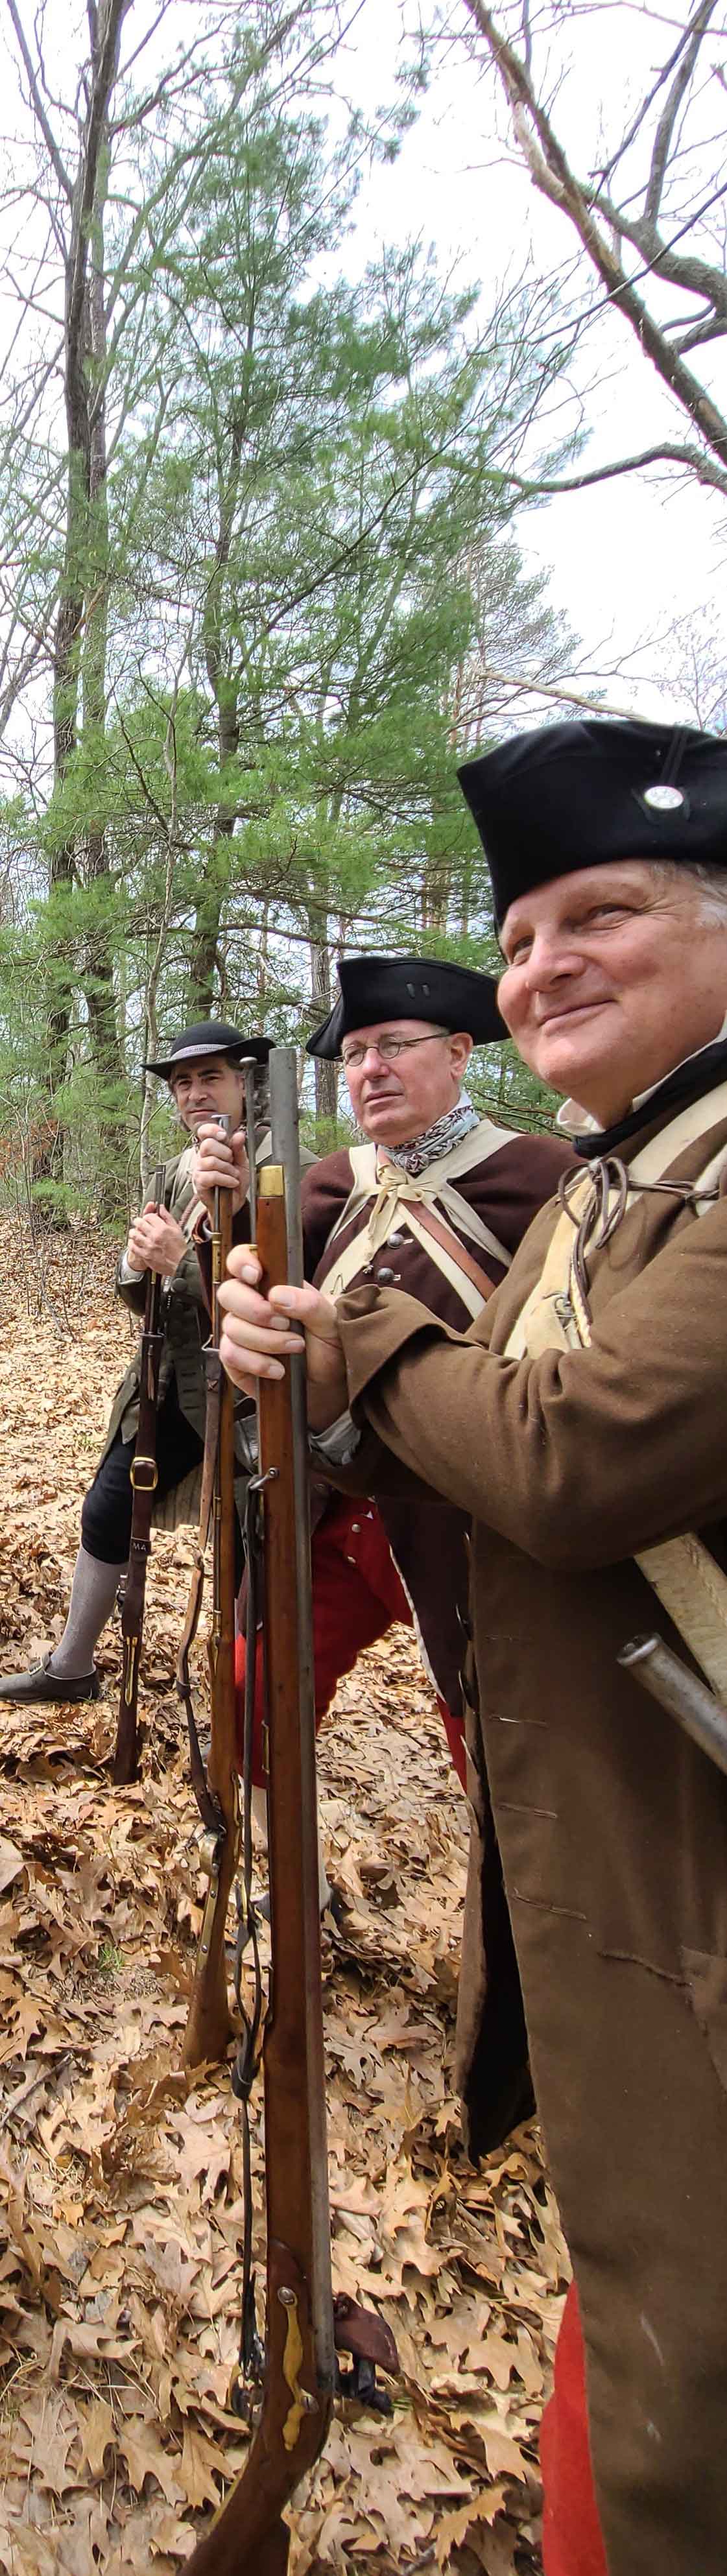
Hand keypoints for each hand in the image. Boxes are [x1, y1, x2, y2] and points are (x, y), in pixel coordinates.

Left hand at [126, 1206, 187, 1277]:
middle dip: (138, 1221)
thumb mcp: (176, 1229)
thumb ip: (167, 1217)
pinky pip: (133, 1246)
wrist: (180, 1264)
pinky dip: (132, 1243)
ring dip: (134, 1232)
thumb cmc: (179, 1247)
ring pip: (134, 1234)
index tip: (147, 1218)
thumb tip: (161, 1208)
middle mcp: (155, 1236)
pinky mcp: (145, 1255)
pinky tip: (135, 1242)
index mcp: (163, 1228)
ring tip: (136, 1232)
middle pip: (139, 1223)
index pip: (148, 1216)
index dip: (147, 1216)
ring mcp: (149, 1246)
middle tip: (139, 1223)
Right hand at [191, 1120, 249, 1218]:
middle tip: (231, 1161)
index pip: (204, 1132)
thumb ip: (239, 1149)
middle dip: (225, 1153)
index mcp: (212, 1149)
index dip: (212, 1130)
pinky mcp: (199, 1182)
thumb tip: (238, 1135)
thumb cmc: (236, 1182)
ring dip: (228, 1169)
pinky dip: (225, 1179)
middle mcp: (203, 1157)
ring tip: (233, 1175)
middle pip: (208, 1145)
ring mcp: (199, 1169)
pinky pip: (211, 1176)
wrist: (235, 1202)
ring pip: (211, 1161)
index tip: (224, 1135)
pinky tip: (231, 1182)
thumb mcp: (242, 1163)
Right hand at [218, 1248, 346, 1430]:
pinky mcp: (237, 1360)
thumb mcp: (330, 1319)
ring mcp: (241, 1332)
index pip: (242, 1260)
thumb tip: (278, 1296)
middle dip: (255, 1309)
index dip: (241, 1262)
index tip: (255, 1275)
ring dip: (266, 1341)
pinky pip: (231, 1355)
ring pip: (232, 1328)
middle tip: (285, 1323)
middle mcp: (251, 1305)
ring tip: (294, 1348)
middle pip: (228, 1293)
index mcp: (271, 1284)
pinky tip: (279, 1369)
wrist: (330, 1381)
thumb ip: (309, 1303)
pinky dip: (257, 1363)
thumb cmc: (329, 1342)